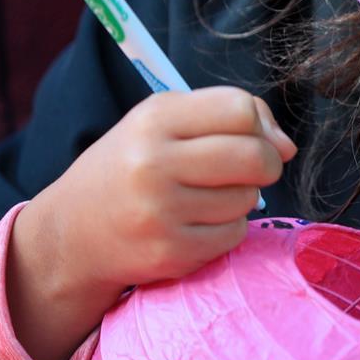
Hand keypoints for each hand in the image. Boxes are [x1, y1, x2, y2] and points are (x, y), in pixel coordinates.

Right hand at [7, 86, 296, 359]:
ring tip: (206, 197)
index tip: (251, 137)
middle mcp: (153, 162)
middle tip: (249, 169)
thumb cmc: (130, 167)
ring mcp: (160, 211)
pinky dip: (227, 228)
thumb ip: (229, 117)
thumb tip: (287, 147)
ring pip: (247, 198)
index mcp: (154, 118)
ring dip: (241, 198)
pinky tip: (197, 223)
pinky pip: (234, 234)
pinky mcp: (170, 252)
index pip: (238, 107)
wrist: (72, 234)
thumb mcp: (164, 123)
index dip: (258, 123)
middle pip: (254, 155)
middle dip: (266, 163)